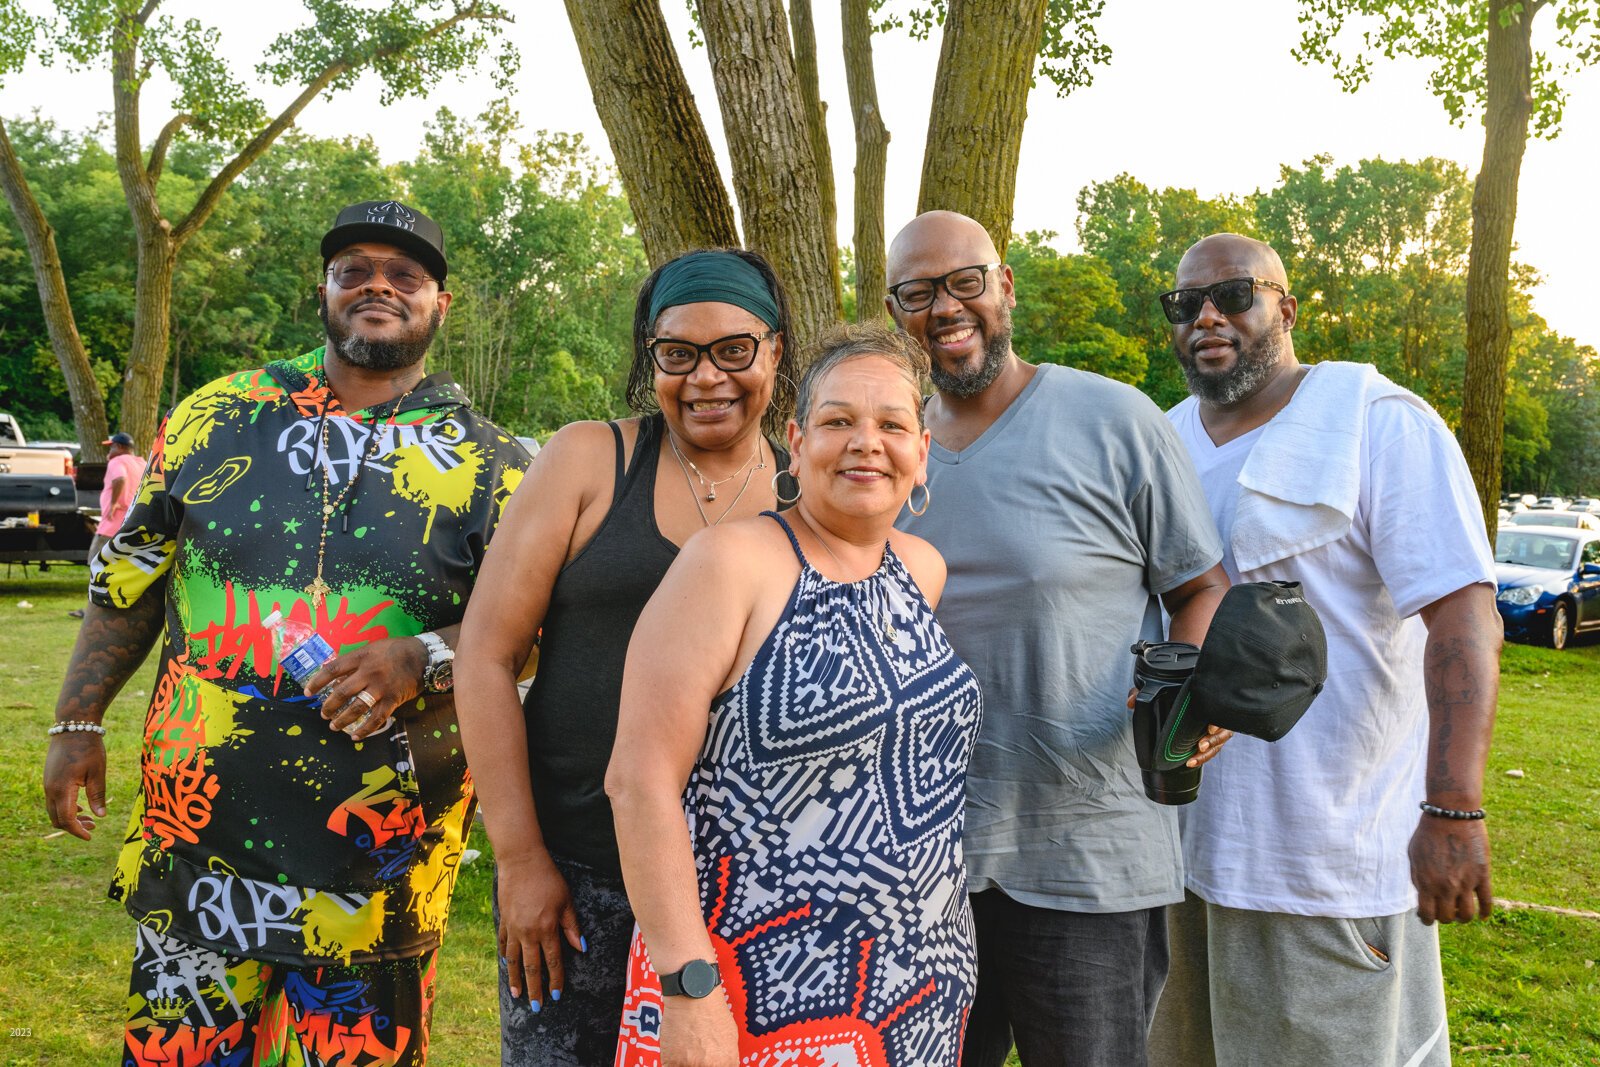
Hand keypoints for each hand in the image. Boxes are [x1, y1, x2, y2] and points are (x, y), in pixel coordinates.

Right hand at [43, 732, 107, 839]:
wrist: (73, 726)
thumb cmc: (89, 748)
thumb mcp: (98, 772)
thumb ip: (98, 795)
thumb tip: (101, 816)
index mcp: (62, 789)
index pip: (67, 819)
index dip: (78, 831)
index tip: (90, 836)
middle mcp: (50, 789)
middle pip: (57, 818)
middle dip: (74, 827)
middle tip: (93, 827)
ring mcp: (48, 784)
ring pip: (54, 810)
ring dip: (70, 818)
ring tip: (90, 818)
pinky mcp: (49, 779)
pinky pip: (54, 800)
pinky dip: (65, 808)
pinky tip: (81, 807)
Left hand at [307, 637, 426, 740]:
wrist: (424, 655)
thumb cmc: (396, 650)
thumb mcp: (373, 649)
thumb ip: (355, 662)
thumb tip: (337, 679)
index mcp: (362, 657)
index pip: (333, 669)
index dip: (317, 682)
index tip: (307, 692)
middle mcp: (369, 672)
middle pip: (342, 692)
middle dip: (329, 706)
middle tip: (323, 714)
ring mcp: (382, 687)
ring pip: (357, 707)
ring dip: (342, 719)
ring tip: (334, 726)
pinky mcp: (393, 699)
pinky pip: (377, 718)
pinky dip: (365, 729)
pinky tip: (355, 736)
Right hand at [496, 852, 584, 1007]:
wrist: (521, 861)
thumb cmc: (548, 878)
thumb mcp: (566, 901)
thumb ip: (572, 927)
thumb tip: (581, 948)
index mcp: (546, 929)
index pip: (553, 962)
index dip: (555, 980)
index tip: (556, 996)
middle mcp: (528, 933)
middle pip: (532, 967)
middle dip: (534, 988)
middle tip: (535, 1006)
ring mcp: (513, 928)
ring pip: (513, 959)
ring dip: (515, 978)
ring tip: (516, 994)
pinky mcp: (503, 920)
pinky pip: (503, 943)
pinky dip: (504, 955)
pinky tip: (506, 964)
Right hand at [661, 993, 739, 1066]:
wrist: (693, 994)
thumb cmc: (711, 1010)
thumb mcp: (730, 1036)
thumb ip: (726, 1057)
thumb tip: (722, 1064)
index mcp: (727, 1062)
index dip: (713, 1066)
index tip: (707, 1063)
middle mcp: (710, 1066)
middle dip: (699, 1064)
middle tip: (695, 1056)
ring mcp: (689, 1065)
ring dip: (685, 1064)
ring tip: (685, 1051)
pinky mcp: (670, 1061)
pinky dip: (672, 1063)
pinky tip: (675, 1052)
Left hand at [1124, 688, 1233, 767]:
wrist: (1175, 700)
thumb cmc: (1170, 694)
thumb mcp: (1153, 690)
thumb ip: (1141, 691)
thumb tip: (1131, 702)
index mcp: (1204, 702)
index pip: (1218, 711)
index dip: (1218, 720)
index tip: (1211, 726)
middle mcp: (1212, 716)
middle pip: (1223, 731)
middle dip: (1214, 740)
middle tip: (1201, 744)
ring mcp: (1213, 729)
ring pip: (1219, 743)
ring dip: (1209, 751)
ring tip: (1197, 754)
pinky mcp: (1209, 740)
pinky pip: (1211, 751)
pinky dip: (1203, 758)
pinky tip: (1191, 761)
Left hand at [1409, 815, 1491, 924]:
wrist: (1451, 815)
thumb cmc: (1428, 833)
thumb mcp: (1414, 855)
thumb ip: (1417, 877)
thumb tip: (1422, 895)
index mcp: (1427, 882)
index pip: (1427, 915)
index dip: (1426, 919)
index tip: (1428, 916)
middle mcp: (1447, 887)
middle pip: (1447, 918)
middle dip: (1444, 917)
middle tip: (1444, 910)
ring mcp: (1466, 882)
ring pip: (1467, 915)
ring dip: (1463, 918)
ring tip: (1460, 912)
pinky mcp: (1483, 875)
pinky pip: (1487, 902)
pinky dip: (1485, 913)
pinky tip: (1482, 916)